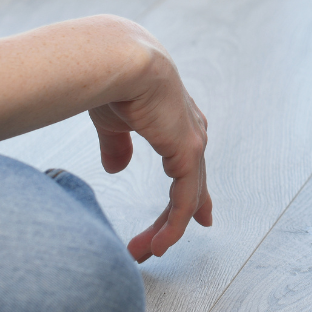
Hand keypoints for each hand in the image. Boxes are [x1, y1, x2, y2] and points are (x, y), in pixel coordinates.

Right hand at [86, 19, 212, 261]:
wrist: (118, 60)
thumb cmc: (112, 82)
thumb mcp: (114, 120)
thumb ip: (118, 145)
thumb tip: (116, 168)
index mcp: (175, 121)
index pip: (188, 164)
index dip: (191, 193)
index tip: (198, 217)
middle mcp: (191, 131)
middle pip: (189, 185)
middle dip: (173, 218)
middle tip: (152, 247)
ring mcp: (193, 141)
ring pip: (188, 195)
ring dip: (168, 227)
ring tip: (146, 252)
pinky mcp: (189, 150)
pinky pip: (186, 197)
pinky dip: (176, 222)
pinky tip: (162, 242)